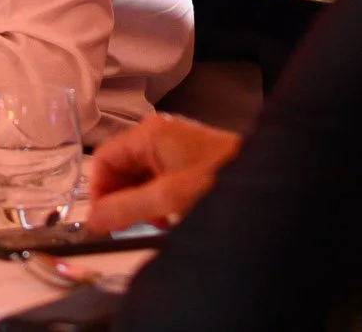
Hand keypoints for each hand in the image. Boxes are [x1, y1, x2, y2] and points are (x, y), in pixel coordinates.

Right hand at [86, 113, 243, 231]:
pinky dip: (157, 201)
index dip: (99, 192)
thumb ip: (124, 209)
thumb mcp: (167, 199)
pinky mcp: (190, 160)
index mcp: (149, 133)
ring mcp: (176, 146)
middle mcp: (159, 134)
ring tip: (154, 224)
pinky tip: (169, 218)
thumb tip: (92, 220)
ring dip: (140, 203)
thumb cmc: (218, 182)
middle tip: (127, 228)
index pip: (104, 159)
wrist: (269, 181)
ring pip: (140, 177)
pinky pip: (159, 179)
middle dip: (120, 199)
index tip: (102, 222)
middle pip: (121, 168)